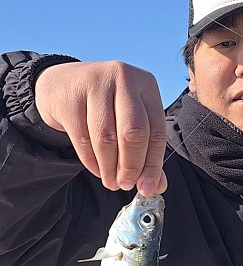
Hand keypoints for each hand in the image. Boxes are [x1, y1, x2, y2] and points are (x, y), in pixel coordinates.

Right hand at [35, 61, 167, 194]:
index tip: (147, 187)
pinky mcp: (70, 97)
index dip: (153, 165)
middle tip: (126, 185)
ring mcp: (95, 84)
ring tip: (111, 182)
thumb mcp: (130, 120)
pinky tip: (97, 169)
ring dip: (109, 168)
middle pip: (134, 133)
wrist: (62, 83)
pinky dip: (91, 162)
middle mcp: (123, 78)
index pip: (157, 131)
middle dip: (131, 166)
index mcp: (146, 84)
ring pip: (107, 138)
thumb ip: (146, 152)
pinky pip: (83, 139)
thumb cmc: (105, 105)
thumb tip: (156, 186)